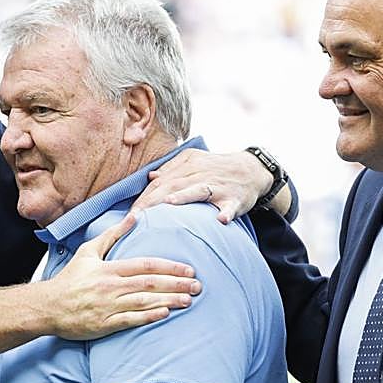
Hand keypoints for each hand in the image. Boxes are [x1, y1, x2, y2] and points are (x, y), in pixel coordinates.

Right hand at [44, 213, 200, 339]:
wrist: (48, 306)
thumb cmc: (70, 279)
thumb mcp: (88, 252)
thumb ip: (113, 234)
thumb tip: (134, 216)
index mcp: (110, 269)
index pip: (145, 265)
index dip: (169, 267)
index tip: (188, 270)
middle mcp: (111, 287)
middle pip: (150, 283)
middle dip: (176, 284)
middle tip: (198, 286)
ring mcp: (108, 306)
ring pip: (144, 302)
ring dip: (169, 301)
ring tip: (188, 300)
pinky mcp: (105, 324)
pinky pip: (130, 320)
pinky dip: (148, 317)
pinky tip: (165, 314)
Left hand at [130, 149, 272, 224]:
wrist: (253, 169)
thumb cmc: (218, 168)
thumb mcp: (194, 162)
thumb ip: (172, 169)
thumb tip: (151, 177)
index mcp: (188, 167)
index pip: (160, 183)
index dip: (144, 197)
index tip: (129, 214)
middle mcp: (200, 175)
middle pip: (173, 186)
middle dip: (153, 200)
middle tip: (137, 217)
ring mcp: (218, 187)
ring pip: (199, 190)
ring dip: (185, 197)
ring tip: (169, 205)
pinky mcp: (235, 198)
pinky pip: (231, 206)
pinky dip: (227, 212)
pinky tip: (221, 220)